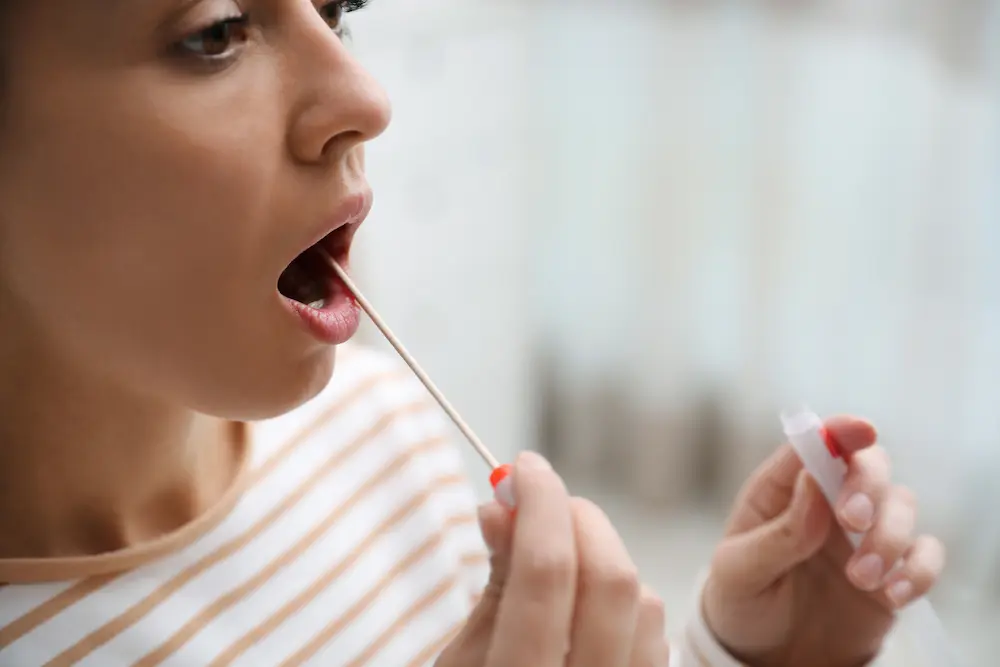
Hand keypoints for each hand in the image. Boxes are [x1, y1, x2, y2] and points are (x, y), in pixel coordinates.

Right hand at [436, 452, 669, 666]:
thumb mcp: (457, 666)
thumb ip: (492, 587)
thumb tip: (503, 506)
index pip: (546, 573)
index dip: (538, 503)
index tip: (522, 467)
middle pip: (611, 580)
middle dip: (577, 518)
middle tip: (541, 500)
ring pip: (644, 604)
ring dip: (602, 556)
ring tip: (558, 552)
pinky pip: (654, 638)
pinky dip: (624, 598)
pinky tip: (586, 597)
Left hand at [702, 416, 945, 666]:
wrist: (767, 655)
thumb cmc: (742, 601)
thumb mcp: (739, 571)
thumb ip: (777, 531)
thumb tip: (811, 482)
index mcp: (781, 490)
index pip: (814, 445)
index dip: (839, 431)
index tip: (862, 430)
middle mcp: (826, 502)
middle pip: (868, 465)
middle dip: (869, 484)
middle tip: (853, 520)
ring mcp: (862, 534)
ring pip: (902, 504)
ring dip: (889, 536)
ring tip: (860, 579)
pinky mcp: (891, 568)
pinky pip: (924, 553)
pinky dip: (919, 569)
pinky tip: (893, 594)